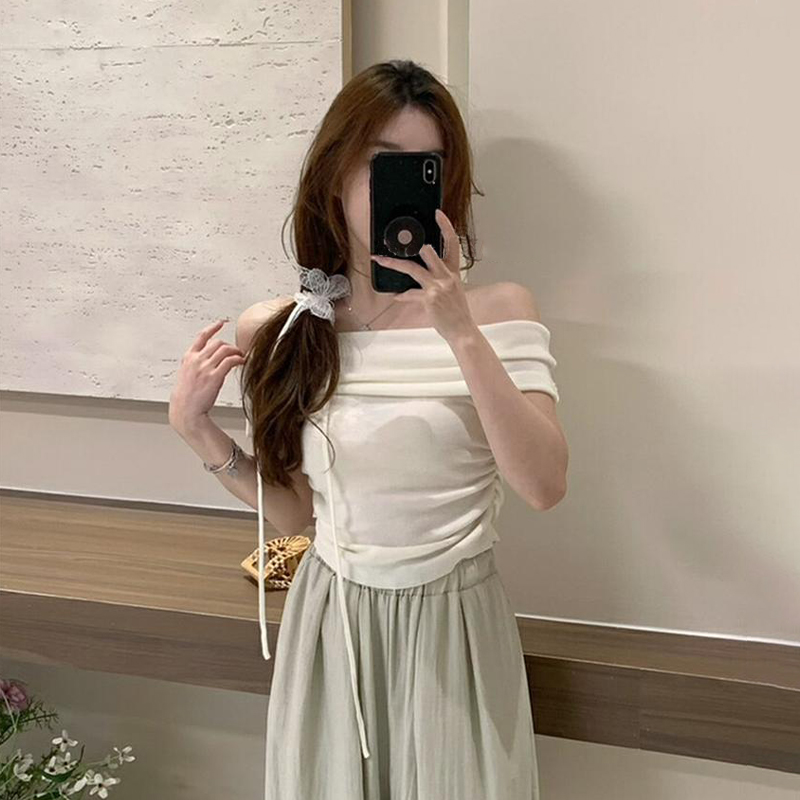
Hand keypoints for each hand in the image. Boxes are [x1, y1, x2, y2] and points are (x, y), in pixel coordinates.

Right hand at [168, 318, 245, 431]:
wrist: (186, 411)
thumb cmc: (186, 397)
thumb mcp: (186, 375)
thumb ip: (195, 364)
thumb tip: (208, 359)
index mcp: (189, 358)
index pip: (201, 336)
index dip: (213, 328)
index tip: (221, 323)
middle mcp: (197, 360)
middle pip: (217, 342)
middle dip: (229, 346)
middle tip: (236, 352)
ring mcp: (205, 367)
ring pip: (225, 349)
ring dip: (236, 352)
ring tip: (241, 357)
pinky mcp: (214, 376)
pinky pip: (230, 361)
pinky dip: (238, 359)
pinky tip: (242, 362)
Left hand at [371, 208, 475, 342]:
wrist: (462, 330)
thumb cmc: (457, 312)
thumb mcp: (453, 291)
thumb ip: (440, 280)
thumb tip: (422, 277)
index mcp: (453, 272)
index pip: (453, 243)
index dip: (446, 226)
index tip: (438, 214)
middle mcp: (447, 276)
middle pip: (429, 251)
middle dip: (415, 246)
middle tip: (399, 241)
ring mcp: (438, 286)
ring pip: (413, 268)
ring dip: (394, 265)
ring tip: (381, 260)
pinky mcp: (429, 298)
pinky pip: (410, 293)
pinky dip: (402, 295)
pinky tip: (396, 296)